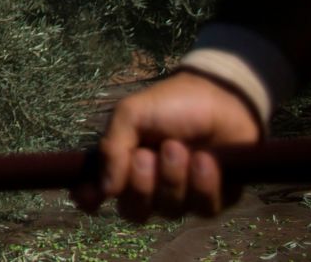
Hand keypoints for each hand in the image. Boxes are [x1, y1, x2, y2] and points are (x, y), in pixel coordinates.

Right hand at [71, 71, 260, 220]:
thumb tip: (104, 190)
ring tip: (180, 147)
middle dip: (140, 186)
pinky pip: (203, 208)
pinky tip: (205, 160)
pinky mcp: (213, 199)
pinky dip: (202, 184)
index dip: (89, 198)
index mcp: (123, 164)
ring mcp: (181, 195)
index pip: (97, 193)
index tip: (89, 194)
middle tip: (146, 156)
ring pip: (169, 210)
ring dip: (172, 178)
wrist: (222, 98)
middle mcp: (149, 185)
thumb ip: (113, 149)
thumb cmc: (171, 104)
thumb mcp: (131, 114)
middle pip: (134, 211)